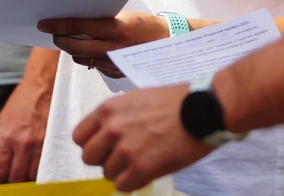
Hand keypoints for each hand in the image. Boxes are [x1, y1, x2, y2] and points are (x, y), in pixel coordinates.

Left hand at [0, 77, 52, 182]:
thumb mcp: (2, 121)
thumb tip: (0, 167)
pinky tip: (38, 171)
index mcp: (5, 138)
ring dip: (28, 180)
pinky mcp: (53, 142)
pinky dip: (42, 171)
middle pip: (16, 178)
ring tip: (25, 179)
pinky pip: (47, 165)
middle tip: (11, 185)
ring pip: (33, 175)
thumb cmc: (21, 102)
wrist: (42, 85)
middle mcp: (22, 143)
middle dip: (12, 185)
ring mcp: (40, 144)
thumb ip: (1, 146)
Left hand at [37, 10, 168, 77]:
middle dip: (60, 39)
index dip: (57, 24)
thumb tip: (76, 18)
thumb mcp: (124, 14)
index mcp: (114, 28)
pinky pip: (93, 65)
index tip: (44, 23)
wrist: (168, 42)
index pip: (77, 26)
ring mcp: (113, 62)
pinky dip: (87, 56)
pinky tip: (88, 49)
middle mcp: (112, 47)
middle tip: (53, 33)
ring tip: (69, 40)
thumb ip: (101, 18)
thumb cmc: (145, 23)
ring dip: (72, 49)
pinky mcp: (115, 72)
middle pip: (74, 46)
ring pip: (81, 58)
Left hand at [74, 85, 212, 191]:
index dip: (92, 144)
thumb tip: (108, 134)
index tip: (103, 147)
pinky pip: (123, 186)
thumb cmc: (178, 101)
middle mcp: (112, 129)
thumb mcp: (139, 98)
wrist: (203, 109)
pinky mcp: (141, 168)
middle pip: (88, 157)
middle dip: (104, 159)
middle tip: (122, 157)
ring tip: (141, 161)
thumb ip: (119, 116)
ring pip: (107, 174)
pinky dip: (133, 182)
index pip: (79, 136)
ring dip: (122, 171)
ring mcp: (126, 149)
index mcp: (109, 109)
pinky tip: (147, 171)